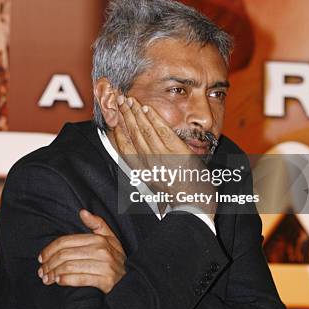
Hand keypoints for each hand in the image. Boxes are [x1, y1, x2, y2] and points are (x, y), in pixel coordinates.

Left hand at [38, 209, 125, 293]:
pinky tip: (58, 281)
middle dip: (49, 263)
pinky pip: (80, 279)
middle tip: (41, 271)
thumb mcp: (110, 238)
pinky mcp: (105, 280)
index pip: (67, 241)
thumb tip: (82, 212)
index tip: (41, 257)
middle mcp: (102, 250)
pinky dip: (65, 280)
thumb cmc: (116, 259)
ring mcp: (104, 265)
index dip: (50, 249)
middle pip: (66, 254)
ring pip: (70, 266)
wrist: (131, 280)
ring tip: (46, 278)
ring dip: (54, 273)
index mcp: (100, 238)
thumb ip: (97, 224)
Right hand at [114, 96, 216, 219]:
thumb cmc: (177, 197)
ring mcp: (163, 158)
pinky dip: (153, 118)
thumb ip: (147, 170)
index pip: (124, 148)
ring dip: (136, 113)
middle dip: (124, 116)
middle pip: (133, 135)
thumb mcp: (156, 184)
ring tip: (129, 101)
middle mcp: (149, 165)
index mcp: (142, 173)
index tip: (113, 118)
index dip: (117, 131)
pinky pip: (163, 131)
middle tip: (119, 101)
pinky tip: (147, 108)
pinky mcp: (179, 153)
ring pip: (145, 131)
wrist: (195, 208)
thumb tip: (138, 157)